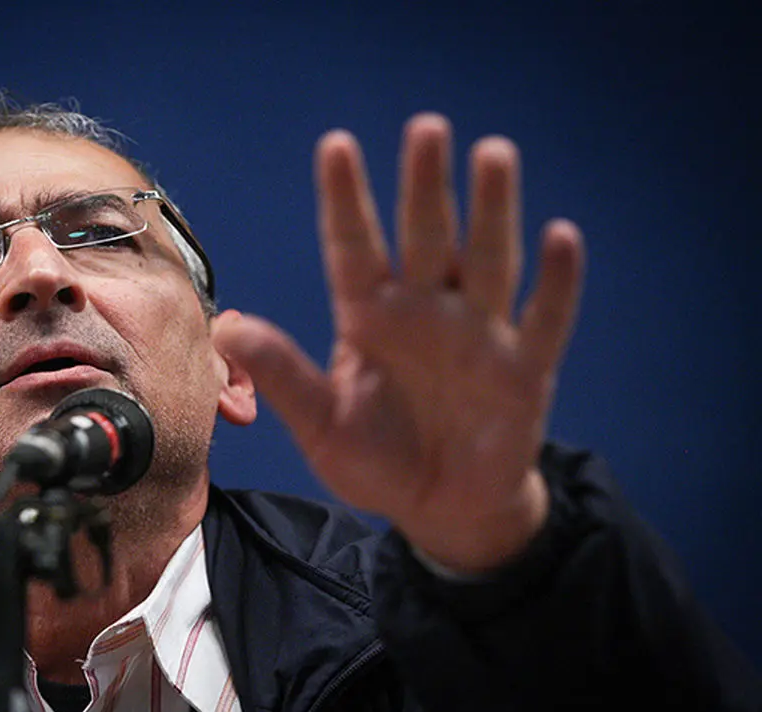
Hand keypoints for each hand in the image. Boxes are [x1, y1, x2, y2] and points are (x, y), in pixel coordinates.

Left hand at [215, 114, 584, 572]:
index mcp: (370, 318)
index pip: (354, 246)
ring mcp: (479, 336)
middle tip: (425, 128)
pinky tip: (560, 237)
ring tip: (493, 153)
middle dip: (424, 186)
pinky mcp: (525, 371)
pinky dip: (555, 283)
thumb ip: (281, 376)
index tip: (336, 146)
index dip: (346, 199)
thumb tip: (227, 328)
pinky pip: (544, 320)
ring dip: (492, 212)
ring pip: (486, 263)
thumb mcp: (320, 424)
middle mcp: (425, 313)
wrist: (441, 509)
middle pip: (426, 238)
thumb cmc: (378, 461)